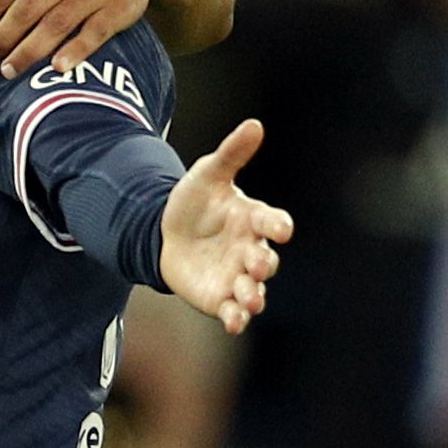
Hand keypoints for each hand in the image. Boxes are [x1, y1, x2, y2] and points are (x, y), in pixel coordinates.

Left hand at [156, 118, 289, 335]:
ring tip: (251, 301)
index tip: (281, 229)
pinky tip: (234, 323)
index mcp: (253, 219)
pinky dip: (237, 318)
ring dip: (254, 296)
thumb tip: (254, 124)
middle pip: (266, 260)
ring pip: (254, 290)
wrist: (166, 232)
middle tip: (258, 266)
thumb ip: (232, 154)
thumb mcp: (208, 174)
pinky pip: (233, 311)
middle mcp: (250, 250)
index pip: (272, 222)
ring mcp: (237, 276)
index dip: (277, 225)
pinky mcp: (220, 298)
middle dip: (264, 264)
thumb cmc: (195, 201)